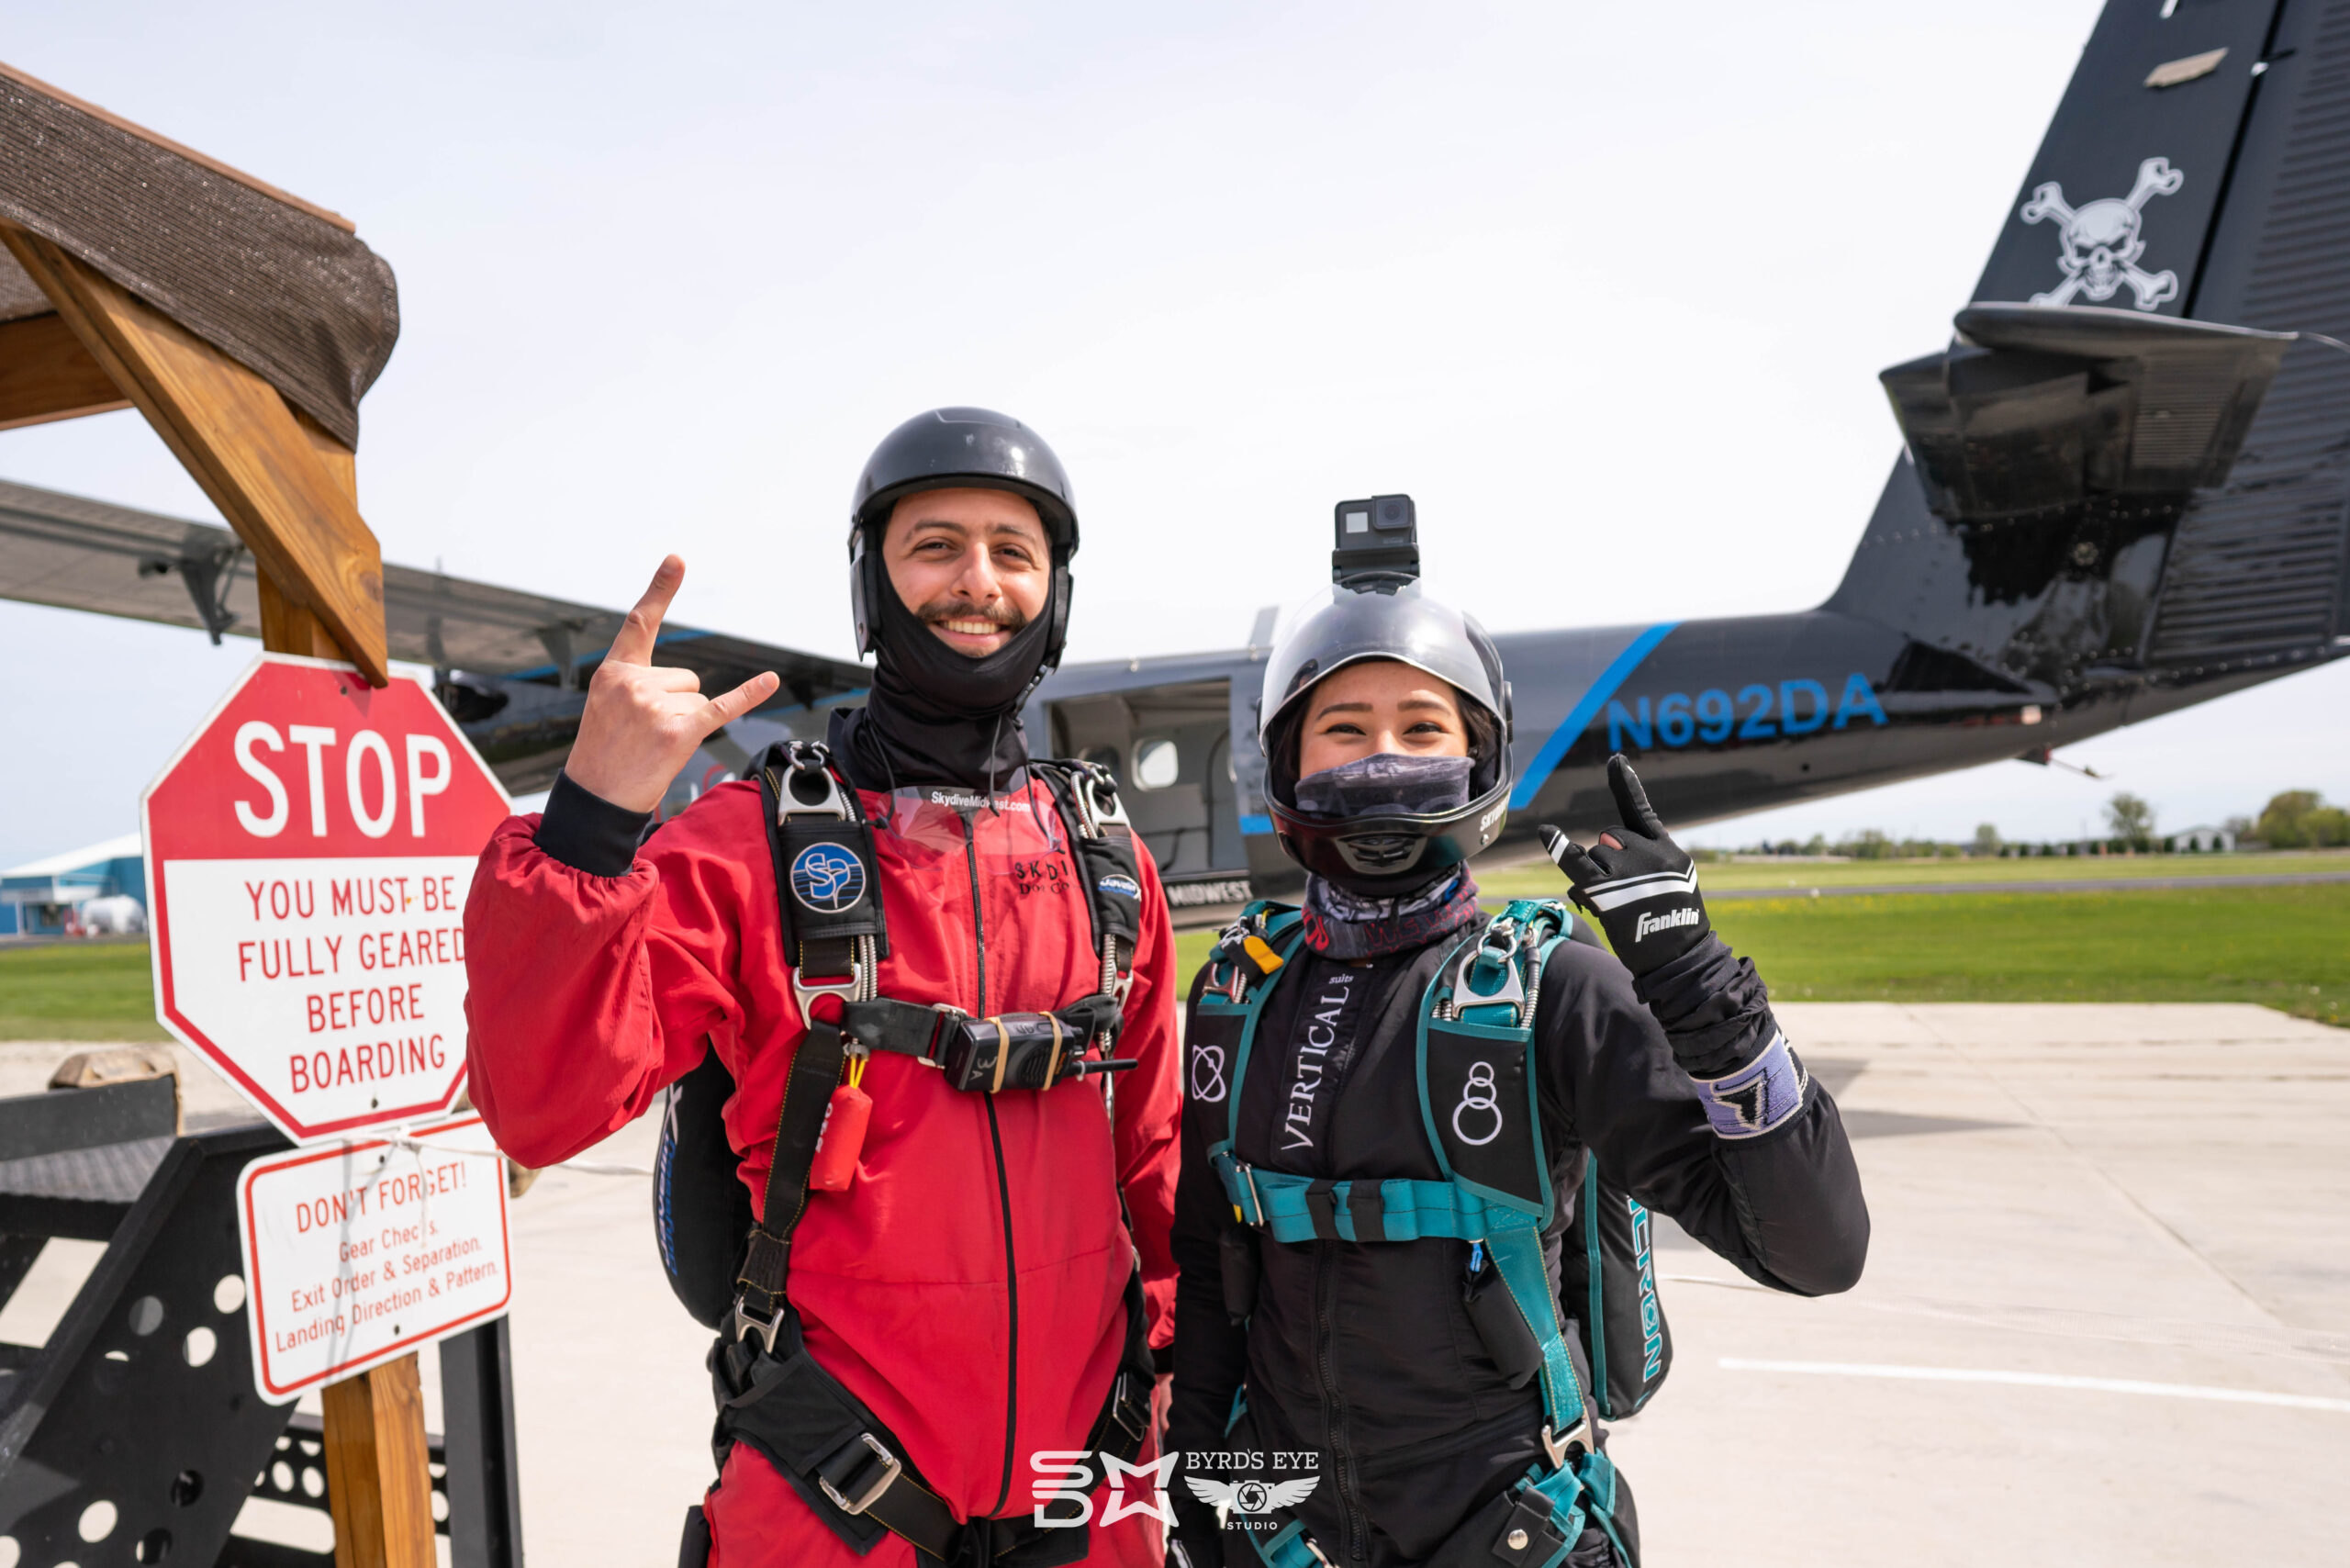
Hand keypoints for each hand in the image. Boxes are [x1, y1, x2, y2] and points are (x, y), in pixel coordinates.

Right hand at [560, 557, 778, 813]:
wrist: (596, 797)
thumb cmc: (604, 753)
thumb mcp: (607, 705)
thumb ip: (637, 681)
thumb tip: (687, 683)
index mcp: (614, 671)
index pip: (640, 622)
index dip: (660, 589)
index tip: (678, 559)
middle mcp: (634, 683)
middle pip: (687, 677)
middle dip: (674, 704)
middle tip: (645, 732)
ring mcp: (655, 708)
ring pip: (698, 698)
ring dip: (684, 722)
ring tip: (653, 743)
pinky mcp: (679, 732)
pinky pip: (722, 706)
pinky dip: (748, 695)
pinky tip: (770, 680)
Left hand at [1538, 754, 1709, 976]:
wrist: (1679, 957)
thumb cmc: (1670, 926)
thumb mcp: (1671, 884)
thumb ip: (1639, 862)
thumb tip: (1586, 861)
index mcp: (1667, 849)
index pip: (1639, 810)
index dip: (1625, 784)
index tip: (1615, 760)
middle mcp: (1648, 852)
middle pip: (1609, 836)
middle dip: (1609, 858)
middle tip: (1627, 892)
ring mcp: (1627, 869)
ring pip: (1594, 853)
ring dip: (1597, 875)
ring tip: (1621, 903)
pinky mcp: (1607, 890)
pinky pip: (1576, 862)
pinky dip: (1559, 847)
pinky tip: (1546, 832)